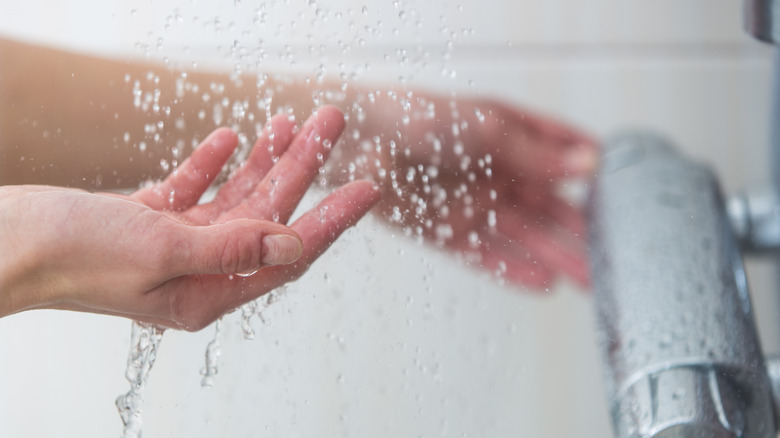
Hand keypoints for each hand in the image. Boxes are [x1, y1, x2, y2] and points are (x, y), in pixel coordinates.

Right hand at [0, 106, 379, 329]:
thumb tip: (292, 246)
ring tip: (293, 120)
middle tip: (331, 121)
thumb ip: (231, 248)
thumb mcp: (161, 249)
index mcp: (207, 291)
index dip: (332, 219)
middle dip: (302, 167)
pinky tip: (228, 138)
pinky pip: (193, 189)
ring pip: (236, 197)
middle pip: (268, 215)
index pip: (288, 255)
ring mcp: (173, 245)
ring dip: (264, 158)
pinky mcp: (147, 221)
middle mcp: (198, 271)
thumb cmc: (72, 254)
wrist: (5, 244)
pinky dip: (212, 164)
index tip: (368, 188)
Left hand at [341, 93, 597, 288]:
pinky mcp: (446, 231)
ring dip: (556, 257)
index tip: (628, 196)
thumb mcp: (485, 128)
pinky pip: (486, 255)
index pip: (562, 155)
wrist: (358, 139)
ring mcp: (472, 204)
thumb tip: (590, 164)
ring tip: (591, 280)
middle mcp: (495, 173)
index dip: (594, 174)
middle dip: (582, 231)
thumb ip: (536, 152)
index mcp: (509, 138)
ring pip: (523, 236)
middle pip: (548, 207)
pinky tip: (544, 284)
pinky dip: (514, 269)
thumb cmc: (417, 116)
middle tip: (617, 256)